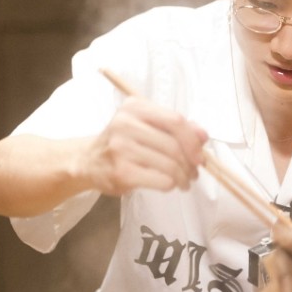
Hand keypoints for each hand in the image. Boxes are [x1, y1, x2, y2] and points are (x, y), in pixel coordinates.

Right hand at [86, 97, 208, 195]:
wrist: (88, 161)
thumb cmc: (123, 142)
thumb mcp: (145, 125)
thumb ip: (174, 127)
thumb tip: (203, 135)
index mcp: (134, 107)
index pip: (175, 121)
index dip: (193, 140)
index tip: (200, 155)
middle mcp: (125, 124)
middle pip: (174, 146)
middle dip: (190, 163)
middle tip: (194, 173)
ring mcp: (121, 148)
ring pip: (170, 165)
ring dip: (183, 177)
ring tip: (184, 180)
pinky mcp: (121, 171)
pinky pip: (161, 180)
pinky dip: (171, 185)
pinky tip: (170, 185)